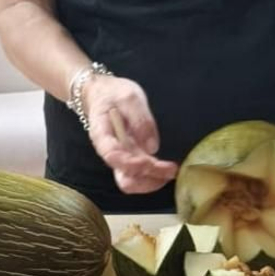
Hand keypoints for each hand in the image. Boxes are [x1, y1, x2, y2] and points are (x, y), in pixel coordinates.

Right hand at [79, 73, 177, 193]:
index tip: (149, 162)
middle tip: (170, 169)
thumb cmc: (113, 94)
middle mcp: (110, 152)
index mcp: (102, 135)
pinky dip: (153, 175)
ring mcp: (120, 157)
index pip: (113, 156)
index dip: (130, 164)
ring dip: (153, 181)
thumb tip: (152, 147)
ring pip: (132, 181)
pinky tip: (166, 168)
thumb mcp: (129, 97)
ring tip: (172, 170)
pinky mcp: (130, 157)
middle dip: (148, 179)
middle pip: (124, 178)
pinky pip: (139, 175)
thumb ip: (140, 119)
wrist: (102, 94)